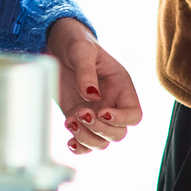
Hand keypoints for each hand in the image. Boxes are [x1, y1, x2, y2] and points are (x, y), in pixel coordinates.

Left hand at [45, 18, 142, 153]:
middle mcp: (111, 104)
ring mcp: (95, 114)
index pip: (134, 114)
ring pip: (102, 142)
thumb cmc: (76, 42)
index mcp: (121, 87)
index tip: (102, 112)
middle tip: (81, 113)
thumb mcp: (82, 50)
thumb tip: (91, 96)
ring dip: (87, 139)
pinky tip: (69, 139)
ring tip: (70, 121)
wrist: (57, 44)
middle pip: (119, 133)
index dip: (121, 119)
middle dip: (100, 130)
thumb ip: (87, 72)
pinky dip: (79, 147)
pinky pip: (85, 143)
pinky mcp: (78, 118)